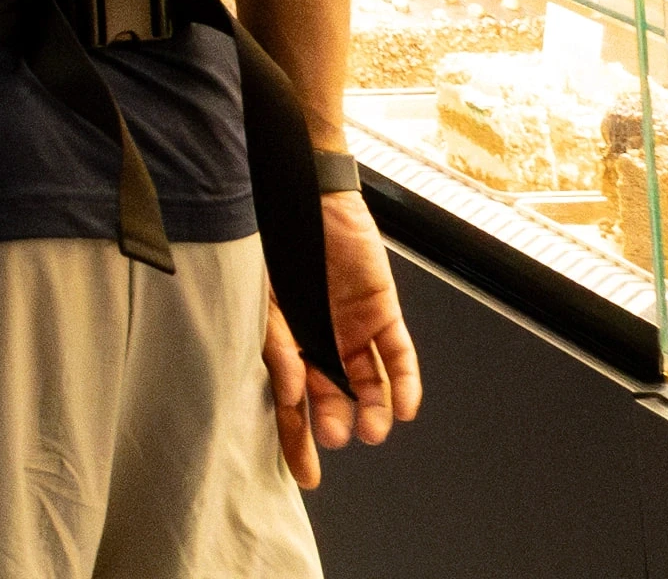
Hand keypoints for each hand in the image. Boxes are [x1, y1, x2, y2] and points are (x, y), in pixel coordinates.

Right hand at [262, 194, 419, 485]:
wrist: (305, 192)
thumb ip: (277, 345)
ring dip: (373, 409)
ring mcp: (351, 327)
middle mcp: (318, 340)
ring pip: (368, 382)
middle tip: (337, 438)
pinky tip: (405, 407)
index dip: (297, 438)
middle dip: (334, 423)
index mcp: (284, 341)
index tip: (307, 475)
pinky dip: (404, 382)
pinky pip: (397, 354)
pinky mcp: (382, 312)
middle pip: (330, 397)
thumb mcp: (261, 296)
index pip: (290, 401)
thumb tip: (294, 396)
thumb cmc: (271, 238)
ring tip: (373, 429)